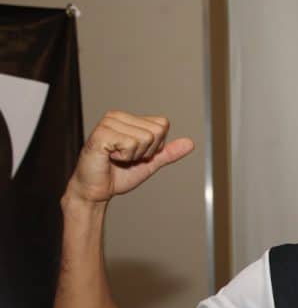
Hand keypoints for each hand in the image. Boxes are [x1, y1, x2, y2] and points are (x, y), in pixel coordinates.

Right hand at [66, 111, 193, 203]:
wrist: (97, 190)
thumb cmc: (118, 175)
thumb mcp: (150, 163)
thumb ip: (168, 152)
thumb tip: (190, 143)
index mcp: (129, 119)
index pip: (163, 124)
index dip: (156, 146)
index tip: (137, 154)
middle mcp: (118, 116)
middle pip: (157, 131)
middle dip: (147, 151)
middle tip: (127, 157)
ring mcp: (108, 123)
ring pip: (145, 138)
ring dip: (134, 155)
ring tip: (117, 158)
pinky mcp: (101, 133)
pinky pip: (131, 144)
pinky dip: (125, 157)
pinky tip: (110, 157)